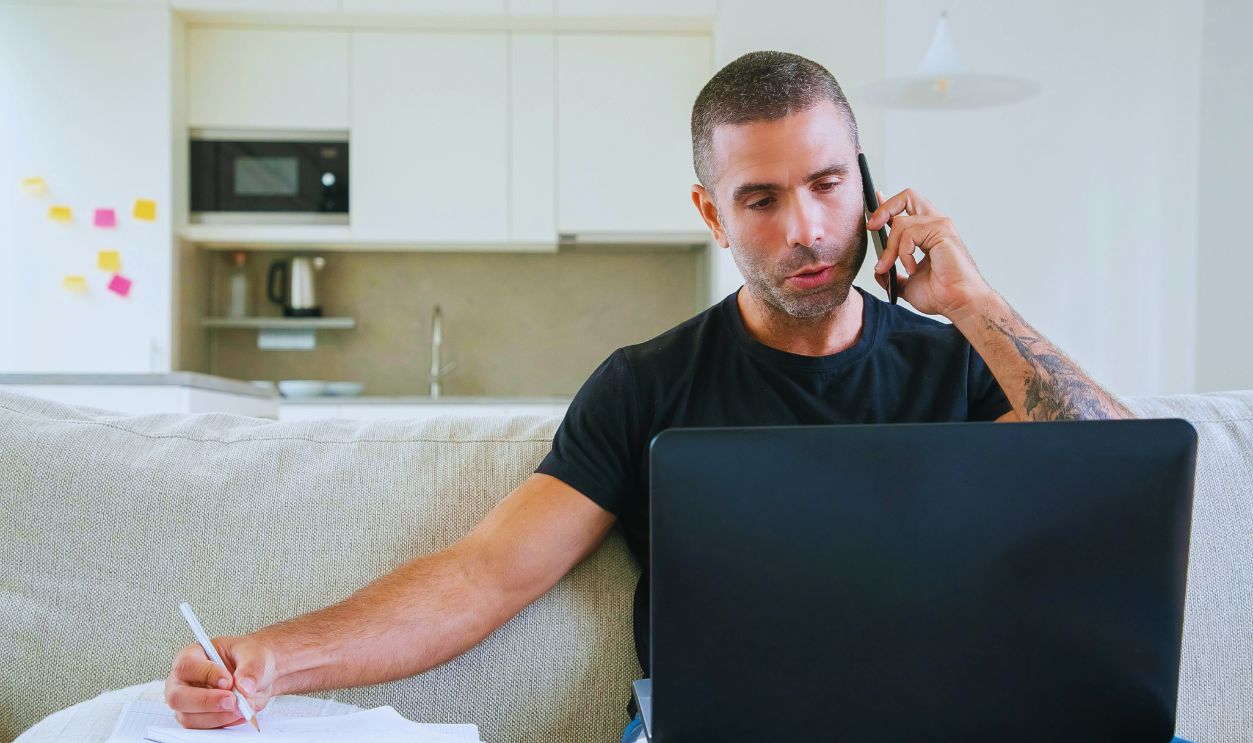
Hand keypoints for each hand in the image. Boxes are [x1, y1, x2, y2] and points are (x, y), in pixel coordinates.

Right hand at [164, 634, 280, 728]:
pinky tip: (239, 714)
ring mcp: (188, 702)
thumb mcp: (255, 654)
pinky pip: (203, 729)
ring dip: (217, 717)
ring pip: (189, 718)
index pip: (186, 666)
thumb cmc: (251, 658)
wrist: (262, 674)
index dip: (206, 675)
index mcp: (192, 655)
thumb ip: (251, 668)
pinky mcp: (198, 719)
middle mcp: (183, 681)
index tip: (228, 681)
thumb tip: (245, 687)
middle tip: (232, 701)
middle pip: (178, 697)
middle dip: (206, 702)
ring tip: (241, 708)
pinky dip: (223, 724)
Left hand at [866, 187, 993, 320]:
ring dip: (889, 248)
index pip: (906, 208)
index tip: (873, 203)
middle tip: (872, 227)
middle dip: (885, 208)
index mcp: (928, 233)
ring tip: (888, 267)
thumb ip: (893, 276)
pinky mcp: (942, 231)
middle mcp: (936, 224)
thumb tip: (878, 272)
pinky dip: (903, 253)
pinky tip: (911, 268)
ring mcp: (940, 225)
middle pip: (908, 196)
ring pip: (901, 222)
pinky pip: (909, 234)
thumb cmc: (941, 295)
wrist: (959, 303)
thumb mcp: (907, 284)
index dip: (887, 204)